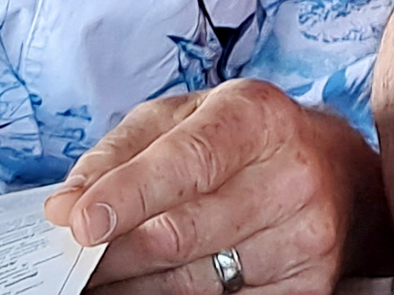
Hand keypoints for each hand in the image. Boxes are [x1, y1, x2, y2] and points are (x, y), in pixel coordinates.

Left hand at [44, 79, 385, 294]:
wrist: (327, 169)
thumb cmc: (240, 139)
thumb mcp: (183, 118)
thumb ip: (120, 153)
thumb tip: (66, 205)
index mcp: (257, 116)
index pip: (190, 160)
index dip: (131, 193)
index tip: (80, 222)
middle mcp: (291, 174)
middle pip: (180, 233)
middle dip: (116, 252)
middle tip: (78, 259)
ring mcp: (305, 236)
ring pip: (193, 283)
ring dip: (139, 284)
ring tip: (117, 269)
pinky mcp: (309, 286)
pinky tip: (163, 284)